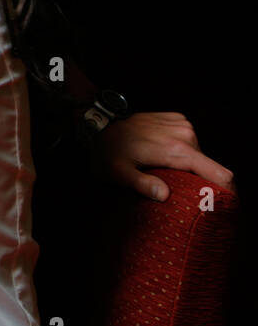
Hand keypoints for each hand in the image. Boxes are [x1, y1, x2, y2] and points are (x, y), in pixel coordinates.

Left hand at [97, 112, 233, 200]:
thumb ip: (141, 184)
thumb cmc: (107, 152)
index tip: (221, 206)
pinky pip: (188, 140)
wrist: (99, 124)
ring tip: (166, 172)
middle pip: (208, 166)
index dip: (226, 192)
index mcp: (177, 150)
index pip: (219, 173)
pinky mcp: (177, 119)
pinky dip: (181, 150)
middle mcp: (185, 134)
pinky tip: (163, 155)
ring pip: (199, 154)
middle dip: (199, 180)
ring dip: (188, 165)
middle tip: (179, 192)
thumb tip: (164, 194)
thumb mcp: (118, 173)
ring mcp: (182, 124)